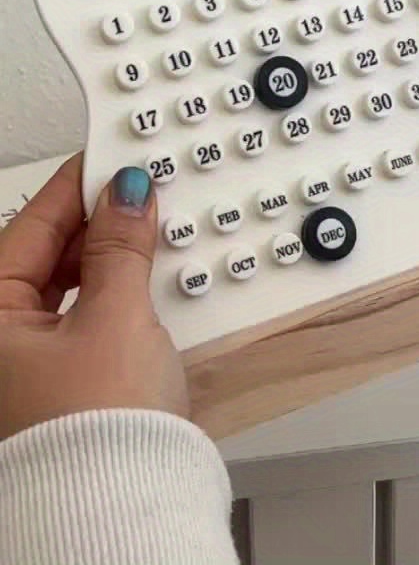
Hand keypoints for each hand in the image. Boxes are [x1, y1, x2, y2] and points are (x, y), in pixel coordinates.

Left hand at [0, 154, 188, 440]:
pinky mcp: (60, 380)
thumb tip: (126, 196)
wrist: (123, 510)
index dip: (78, 186)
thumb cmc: (97, 434)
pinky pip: (81, 313)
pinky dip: (110, 290)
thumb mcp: (116, 318)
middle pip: (44, 254)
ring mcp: (25, 364)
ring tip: (144, 229)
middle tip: (139, 189)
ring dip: (106, 255)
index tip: (113, 157)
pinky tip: (139, 277)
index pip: (32, 226)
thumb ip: (121, 248)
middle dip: (94, 220)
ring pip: (64, 284)